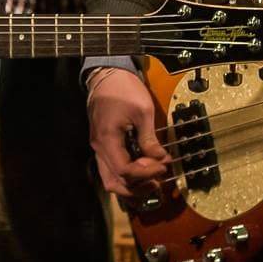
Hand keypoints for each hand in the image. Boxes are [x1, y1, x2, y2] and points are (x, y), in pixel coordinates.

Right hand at [86, 67, 170, 197]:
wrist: (107, 74)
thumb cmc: (123, 88)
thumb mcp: (142, 112)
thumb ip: (150, 140)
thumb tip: (161, 159)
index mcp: (107, 139)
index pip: (125, 171)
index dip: (146, 173)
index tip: (163, 166)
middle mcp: (99, 147)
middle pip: (114, 182)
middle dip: (138, 187)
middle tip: (157, 180)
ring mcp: (99, 147)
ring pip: (111, 179)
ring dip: (132, 185)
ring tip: (152, 180)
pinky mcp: (104, 144)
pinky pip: (112, 169)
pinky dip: (127, 175)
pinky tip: (143, 171)